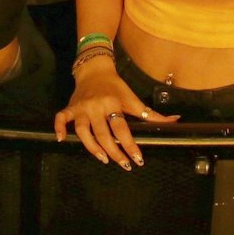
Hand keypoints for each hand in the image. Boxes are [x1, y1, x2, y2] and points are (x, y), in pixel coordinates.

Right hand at [55, 56, 175, 168]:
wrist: (95, 69)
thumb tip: (174, 122)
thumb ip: (151, 114)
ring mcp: (81, 108)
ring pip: (82, 130)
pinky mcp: (70, 107)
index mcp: (113, 103)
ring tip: (103, 159)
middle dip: (114, 151)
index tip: (137, 159)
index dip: (130, 145)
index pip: (121, 128)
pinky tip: (62, 140)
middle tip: (124, 164)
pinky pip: (61, 118)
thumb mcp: (133, 98)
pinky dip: (59, 128)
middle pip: (102, 133)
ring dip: (91, 147)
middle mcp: (96, 106)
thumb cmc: (116, 86)